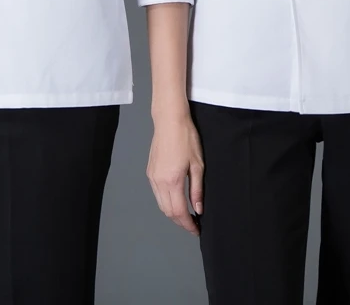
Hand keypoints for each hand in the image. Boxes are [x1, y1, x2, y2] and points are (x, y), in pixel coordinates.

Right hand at [146, 111, 204, 235]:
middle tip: (193, 224)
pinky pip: (157, 193)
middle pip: (168, 211)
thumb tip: (198, 208)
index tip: (196, 229)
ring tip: (186, 214)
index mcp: (172, 180)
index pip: (179, 212)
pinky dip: (166, 202)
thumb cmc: (186, 137)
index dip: (188, 224)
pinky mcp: (150, 171)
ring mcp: (152, 176)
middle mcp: (159, 181)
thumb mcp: (198, 164)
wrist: (170, 120)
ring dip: (172, 213)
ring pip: (161, 204)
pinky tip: (176, 199)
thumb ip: (197, 189)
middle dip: (180, 221)